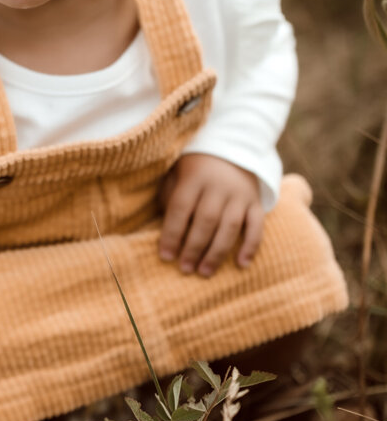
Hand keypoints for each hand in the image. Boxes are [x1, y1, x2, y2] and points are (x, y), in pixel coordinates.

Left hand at [158, 154, 263, 276]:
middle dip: (194, 248)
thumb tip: (163, 230)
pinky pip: (257, 226)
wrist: (233, 148)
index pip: (181, 208)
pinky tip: (241, 264)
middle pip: (206, 221)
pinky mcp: (256, 203)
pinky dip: (251, 246)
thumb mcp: (177, 173)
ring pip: (230, 227)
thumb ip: (169, 197)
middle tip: (185, 269)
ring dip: (217, 252)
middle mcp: (218, 187)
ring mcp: (240, 195)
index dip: (172, 233)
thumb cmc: (195, 168)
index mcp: (194, 178)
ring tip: (204, 272)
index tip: (165, 256)